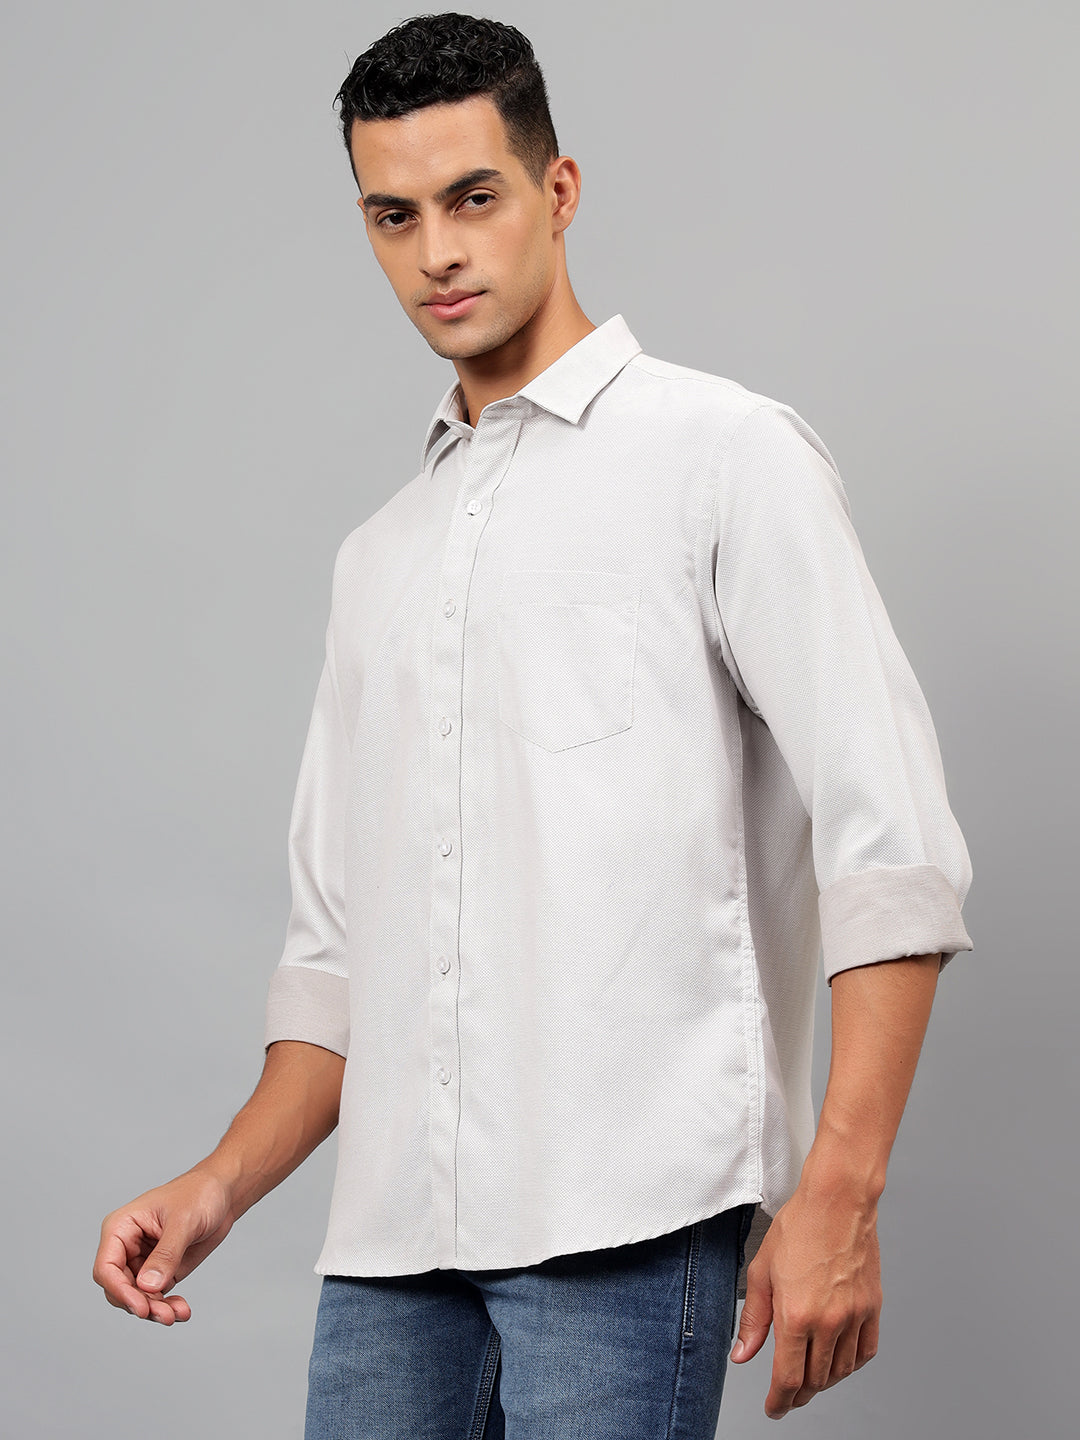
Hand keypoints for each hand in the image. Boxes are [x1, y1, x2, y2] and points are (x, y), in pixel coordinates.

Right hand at [92, 1169, 233, 1324]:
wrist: (222, 1193)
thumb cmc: (199, 1194)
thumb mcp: (184, 1221)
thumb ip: (166, 1254)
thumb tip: (148, 1286)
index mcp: (121, 1228)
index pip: (106, 1268)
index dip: (119, 1291)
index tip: (141, 1307)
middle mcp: (127, 1248)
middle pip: (120, 1289)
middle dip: (141, 1305)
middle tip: (166, 1316)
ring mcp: (143, 1262)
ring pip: (137, 1298)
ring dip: (155, 1311)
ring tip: (178, 1314)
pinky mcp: (160, 1272)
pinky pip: (155, 1298)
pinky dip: (166, 1307)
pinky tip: (182, 1311)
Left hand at [729, 1178, 881, 1418]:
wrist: (837, 1201)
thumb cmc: (798, 1227)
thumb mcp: (761, 1271)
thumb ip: (753, 1320)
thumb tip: (743, 1354)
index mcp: (796, 1314)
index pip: (788, 1378)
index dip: (779, 1401)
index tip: (774, 1408)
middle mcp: (828, 1321)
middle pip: (815, 1380)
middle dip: (798, 1394)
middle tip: (787, 1393)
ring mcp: (854, 1316)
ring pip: (840, 1371)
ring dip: (823, 1381)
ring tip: (809, 1376)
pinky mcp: (872, 1307)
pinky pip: (865, 1352)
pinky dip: (850, 1364)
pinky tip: (838, 1359)